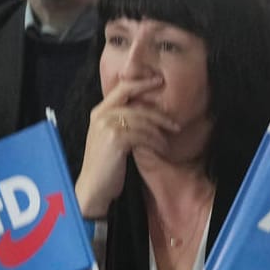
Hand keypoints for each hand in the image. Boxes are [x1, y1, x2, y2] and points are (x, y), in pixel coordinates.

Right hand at [73, 76, 178, 217]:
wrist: (93, 188)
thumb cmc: (106, 166)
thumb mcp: (111, 139)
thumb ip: (122, 123)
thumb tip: (148, 114)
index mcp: (99, 112)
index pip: (122, 88)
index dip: (142, 83)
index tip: (159, 81)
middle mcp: (101, 115)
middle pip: (138, 107)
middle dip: (159, 115)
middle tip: (175, 125)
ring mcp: (107, 126)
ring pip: (143, 122)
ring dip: (159, 133)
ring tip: (167, 143)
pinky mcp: (116, 138)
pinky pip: (144, 135)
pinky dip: (155, 142)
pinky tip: (161, 150)